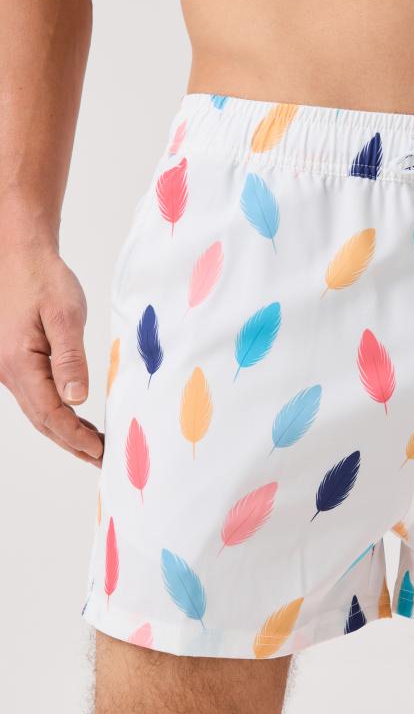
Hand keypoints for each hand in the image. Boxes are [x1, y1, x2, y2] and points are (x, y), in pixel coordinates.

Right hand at [0, 246, 103, 464]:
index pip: (50, 414)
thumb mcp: (65, 315)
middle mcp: (8, 370)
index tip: (100, 451)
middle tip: (103, 459)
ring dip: (65, 432)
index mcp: (19, 362)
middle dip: (73, 443)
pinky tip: (76, 419)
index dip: (76, 437)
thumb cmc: (44, 279)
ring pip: (38, 412)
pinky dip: (57, 414)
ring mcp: (8, 368)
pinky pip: (36, 397)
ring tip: (94, 448)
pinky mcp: (15, 361)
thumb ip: (70, 358)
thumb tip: (77, 399)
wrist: (20, 254)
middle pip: (42, 420)